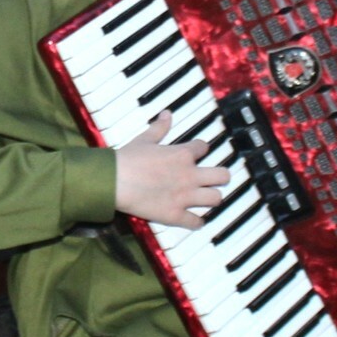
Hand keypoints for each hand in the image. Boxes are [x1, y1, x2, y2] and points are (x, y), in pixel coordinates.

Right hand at [115, 111, 230, 228]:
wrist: (114, 181)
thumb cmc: (128, 158)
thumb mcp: (144, 139)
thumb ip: (159, 128)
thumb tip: (167, 113)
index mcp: (183, 154)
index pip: (204, 147)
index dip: (201, 149)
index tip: (197, 152)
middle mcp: (190, 175)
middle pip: (222, 176)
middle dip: (221, 176)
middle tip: (213, 178)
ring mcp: (184, 196)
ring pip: (216, 199)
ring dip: (211, 198)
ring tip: (206, 198)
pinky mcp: (175, 214)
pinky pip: (195, 223)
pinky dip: (196, 223)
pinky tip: (194, 220)